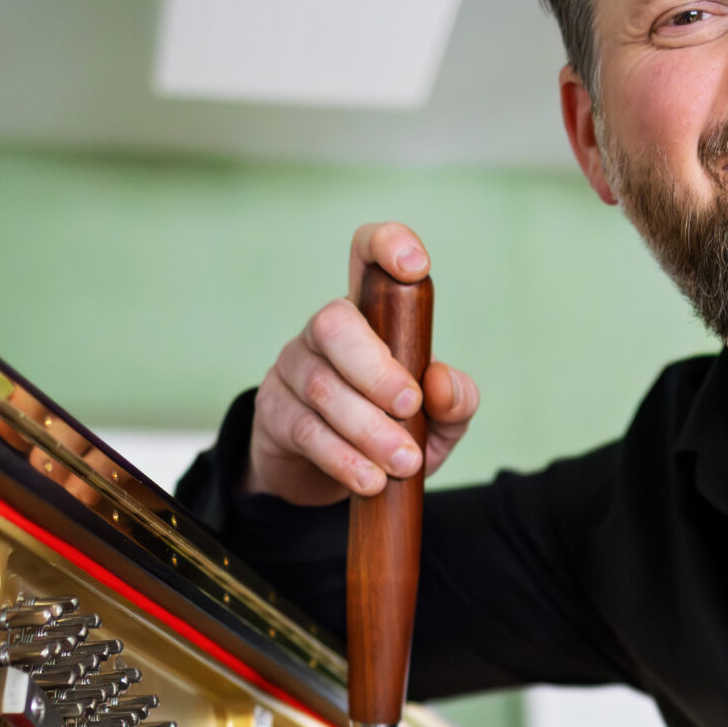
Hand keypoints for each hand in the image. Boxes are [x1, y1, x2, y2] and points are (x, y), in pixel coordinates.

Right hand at [244, 223, 478, 506]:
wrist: (327, 479)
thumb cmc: (388, 432)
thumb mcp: (434, 423)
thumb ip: (453, 403)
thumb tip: (442, 384)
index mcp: (369, 315)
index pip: (366, 255)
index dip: (386, 246)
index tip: (416, 267)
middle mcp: (325, 331)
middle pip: (335, 325)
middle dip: (376, 369)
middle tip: (410, 407)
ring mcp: (293, 368)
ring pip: (322, 386)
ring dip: (368, 428)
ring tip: (403, 463)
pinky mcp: (274, 413)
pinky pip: (306, 430)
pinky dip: (343, 458)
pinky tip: (370, 480)